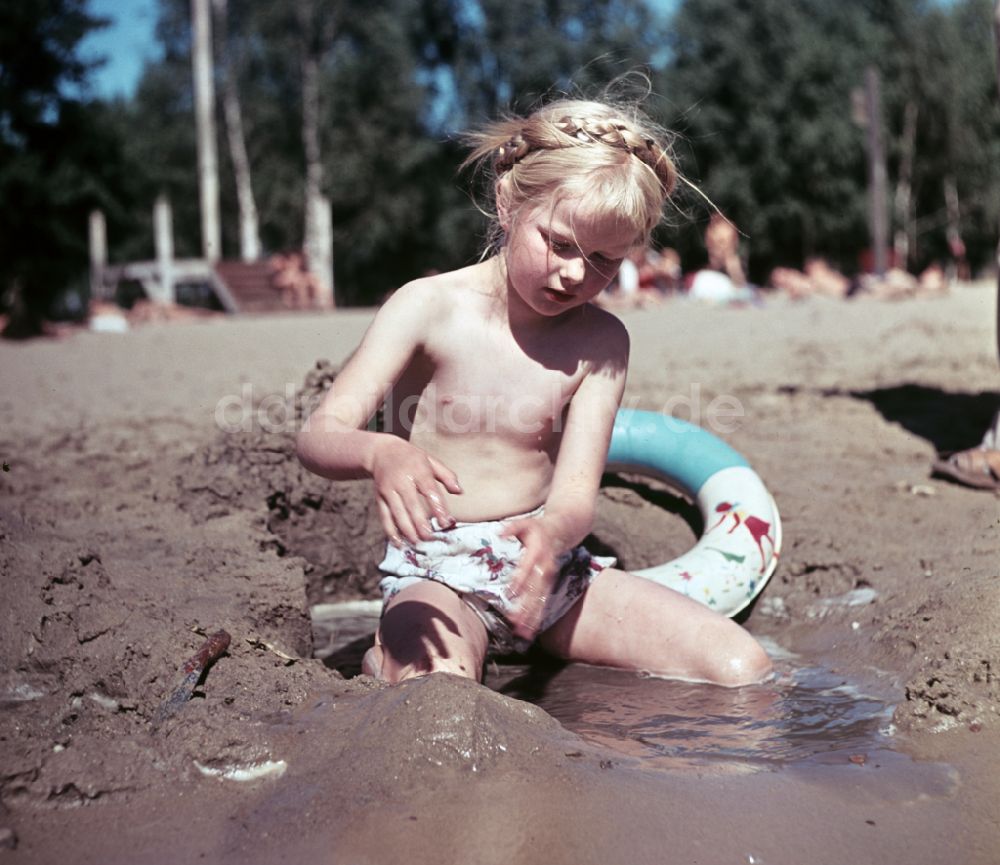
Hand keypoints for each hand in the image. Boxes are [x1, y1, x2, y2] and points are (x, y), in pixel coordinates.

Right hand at [369, 436, 461, 544]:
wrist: (382, 451)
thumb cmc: (412, 458)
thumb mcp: (431, 461)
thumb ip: (447, 476)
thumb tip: (459, 491)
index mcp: (418, 470)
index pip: (429, 490)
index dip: (438, 507)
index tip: (447, 522)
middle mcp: (401, 480)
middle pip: (411, 504)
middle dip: (420, 523)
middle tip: (430, 537)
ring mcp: (388, 490)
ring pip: (397, 513)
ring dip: (407, 530)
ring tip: (417, 543)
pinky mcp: (379, 498)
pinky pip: (384, 517)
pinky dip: (391, 531)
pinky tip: (399, 543)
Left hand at [499, 516, 563, 641]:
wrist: (564, 530)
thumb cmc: (539, 528)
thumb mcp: (526, 523)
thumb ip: (512, 527)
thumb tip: (500, 533)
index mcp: (539, 552)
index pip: (528, 568)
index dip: (520, 581)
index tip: (510, 594)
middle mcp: (546, 568)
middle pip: (536, 589)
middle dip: (527, 606)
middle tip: (516, 622)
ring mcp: (549, 577)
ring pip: (541, 599)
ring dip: (532, 616)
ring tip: (522, 633)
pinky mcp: (549, 584)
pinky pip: (543, 601)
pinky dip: (537, 616)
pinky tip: (529, 630)